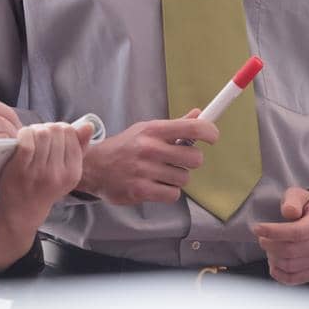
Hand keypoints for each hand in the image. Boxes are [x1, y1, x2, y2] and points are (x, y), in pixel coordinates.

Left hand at [0, 122, 94, 273]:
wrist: (22, 211)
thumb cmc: (45, 187)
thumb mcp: (68, 171)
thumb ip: (79, 147)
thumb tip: (89, 125)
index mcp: (73, 173)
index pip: (71, 134)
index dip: (60, 128)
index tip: (52, 134)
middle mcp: (59, 174)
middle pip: (56, 131)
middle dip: (47, 127)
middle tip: (39, 134)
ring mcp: (40, 172)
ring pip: (42, 133)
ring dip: (34, 129)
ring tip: (31, 136)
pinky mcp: (21, 170)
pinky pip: (26, 140)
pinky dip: (24, 134)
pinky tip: (22, 138)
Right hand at [78, 109, 219, 204]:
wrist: (94, 167)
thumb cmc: (125, 147)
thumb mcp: (146, 130)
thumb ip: (175, 125)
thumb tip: (199, 114)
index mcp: (153, 129)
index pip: (191, 127)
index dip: (209, 132)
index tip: (213, 137)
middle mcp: (150, 148)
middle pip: (194, 158)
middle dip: (190, 161)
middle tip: (179, 161)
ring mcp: (145, 170)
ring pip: (184, 179)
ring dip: (176, 178)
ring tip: (161, 173)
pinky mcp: (141, 191)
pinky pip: (172, 194)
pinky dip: (168, 192)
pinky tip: (156, 185)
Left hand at [252, 187, 308, 285]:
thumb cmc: (308, 206)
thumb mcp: (300, 194)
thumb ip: (293, 200)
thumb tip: (289, 211)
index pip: (297, 232)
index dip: (274, 232)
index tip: (257, 229)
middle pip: (293, 251)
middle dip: (271, 246)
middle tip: (262, 239)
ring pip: (293, 266)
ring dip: (274, 259)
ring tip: (268, 249)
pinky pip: (297, 279)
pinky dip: (280, 274)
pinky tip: (272, 264)